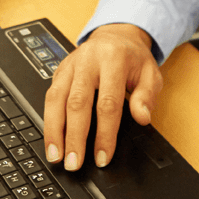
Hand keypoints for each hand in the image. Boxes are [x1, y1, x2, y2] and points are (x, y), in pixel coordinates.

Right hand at [43, 24, 160, 170]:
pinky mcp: (59, 70)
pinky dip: (48, 119)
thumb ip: (146, 96)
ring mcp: (70, 65)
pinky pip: (49, 96)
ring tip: (56, 156)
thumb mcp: (150, 74)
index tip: (102, 157)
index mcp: (113, 60)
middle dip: (74, 136)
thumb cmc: (133, 59)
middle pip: (77, 103)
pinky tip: (51, 139)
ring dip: (54, 130)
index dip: (104, 133)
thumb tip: (142, 118)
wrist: (116, 36)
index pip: (107, 103)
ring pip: (56, 99)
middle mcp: (88, 61)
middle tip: (74, 163)